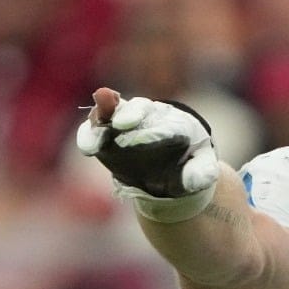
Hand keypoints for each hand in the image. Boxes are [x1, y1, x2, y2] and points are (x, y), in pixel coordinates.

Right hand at [77, 87, 218, 198]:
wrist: (170, 167)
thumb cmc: (188, 166)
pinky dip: (90, 133)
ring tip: (97, 121)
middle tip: (122, 123)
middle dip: (131, 114)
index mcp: (178, 126)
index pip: (168, 126)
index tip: (143, 142)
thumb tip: (197, 180)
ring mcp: (129, 122)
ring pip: (115, 110)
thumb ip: (201, 175)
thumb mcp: (201, 172)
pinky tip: (87, 147)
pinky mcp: (109, 132)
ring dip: (105, 112)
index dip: (155, 133)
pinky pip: (97, 126)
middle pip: (140, 108)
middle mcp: (152, 118)